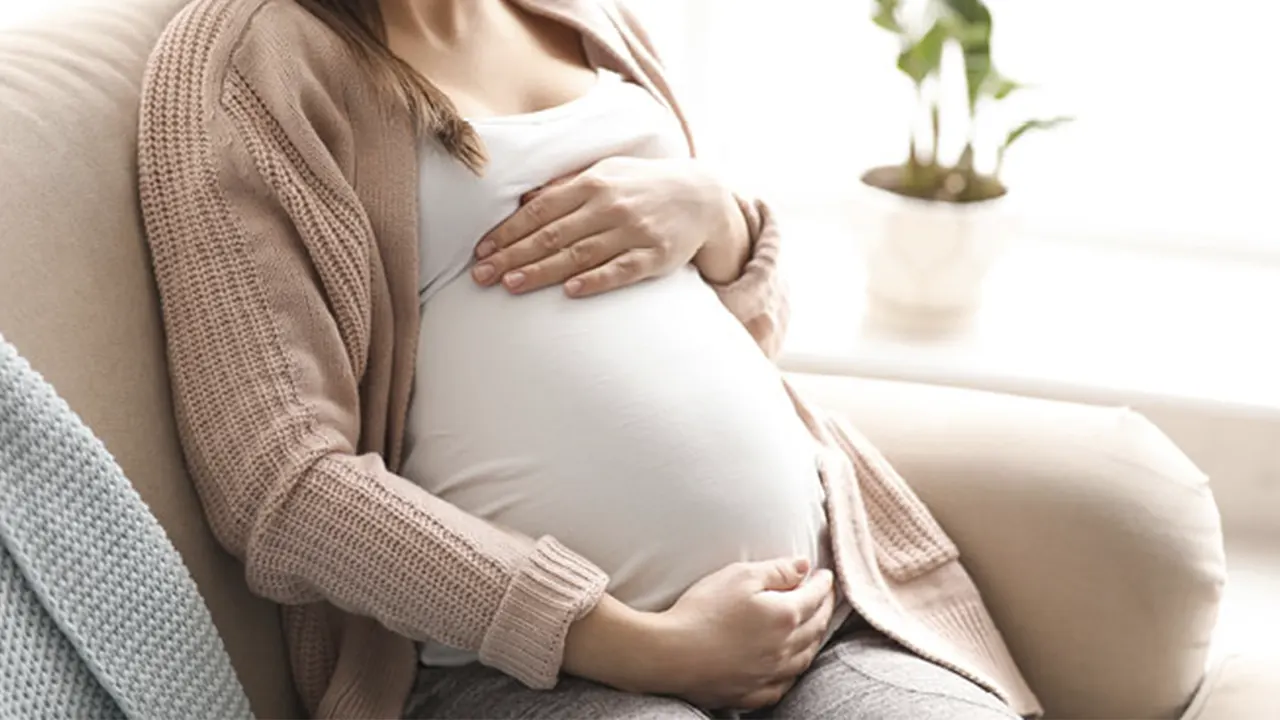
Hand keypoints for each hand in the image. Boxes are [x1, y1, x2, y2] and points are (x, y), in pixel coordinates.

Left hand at [470, 157, 750, 296]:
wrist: (700, 197)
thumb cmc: (642, 185)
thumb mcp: (606, 173)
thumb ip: (566, 186)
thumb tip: (524, 201)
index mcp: (593, 183)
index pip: (541, 210)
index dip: (509, 231)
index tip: (482, 250)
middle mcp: (611, 206)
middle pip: (553, 235)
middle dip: (513, 255)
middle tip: (481, 275)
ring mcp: (634, 232)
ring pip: (580, 255)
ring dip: (543, 271)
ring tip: (511, 284)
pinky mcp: (654, 257)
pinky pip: (620, 271)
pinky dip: (595, 280)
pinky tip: (570, 291)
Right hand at [656, 558, 835, 709]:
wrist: (671, 654)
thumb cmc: (703, 610)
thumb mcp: (739, 576)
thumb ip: (776, 570)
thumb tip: (804, 566)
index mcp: (784, 616)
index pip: (814, 596)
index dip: (823, 583)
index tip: (825, 574)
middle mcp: (784, 648)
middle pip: (815, 627)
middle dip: (825, 609)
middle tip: (828, 597)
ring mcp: (770, 674)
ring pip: (805, 657)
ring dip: (815, 639)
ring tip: (815, 627)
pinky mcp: (752, 693)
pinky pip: (784, 684)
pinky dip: (794, 671)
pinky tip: (790, 665)